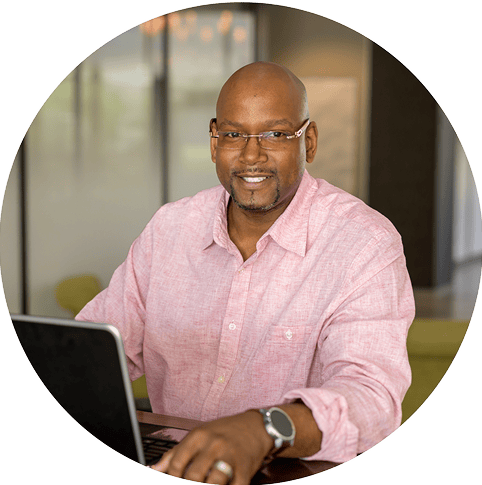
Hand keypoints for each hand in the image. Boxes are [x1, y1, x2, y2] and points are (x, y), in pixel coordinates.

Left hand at [150, 410, 272, 484]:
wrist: (255, 427)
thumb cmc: (224, 432)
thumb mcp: (199, 435)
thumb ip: (175, 453)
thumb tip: (154, 469)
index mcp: (199, 436)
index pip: (176, 463)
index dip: (171, 478)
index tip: (174, 481)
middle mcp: (214, 445)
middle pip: (193, 475)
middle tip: (191, 483)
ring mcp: (230, 457)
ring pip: (213, 482)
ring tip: (205, 482)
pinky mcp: (245, 470)